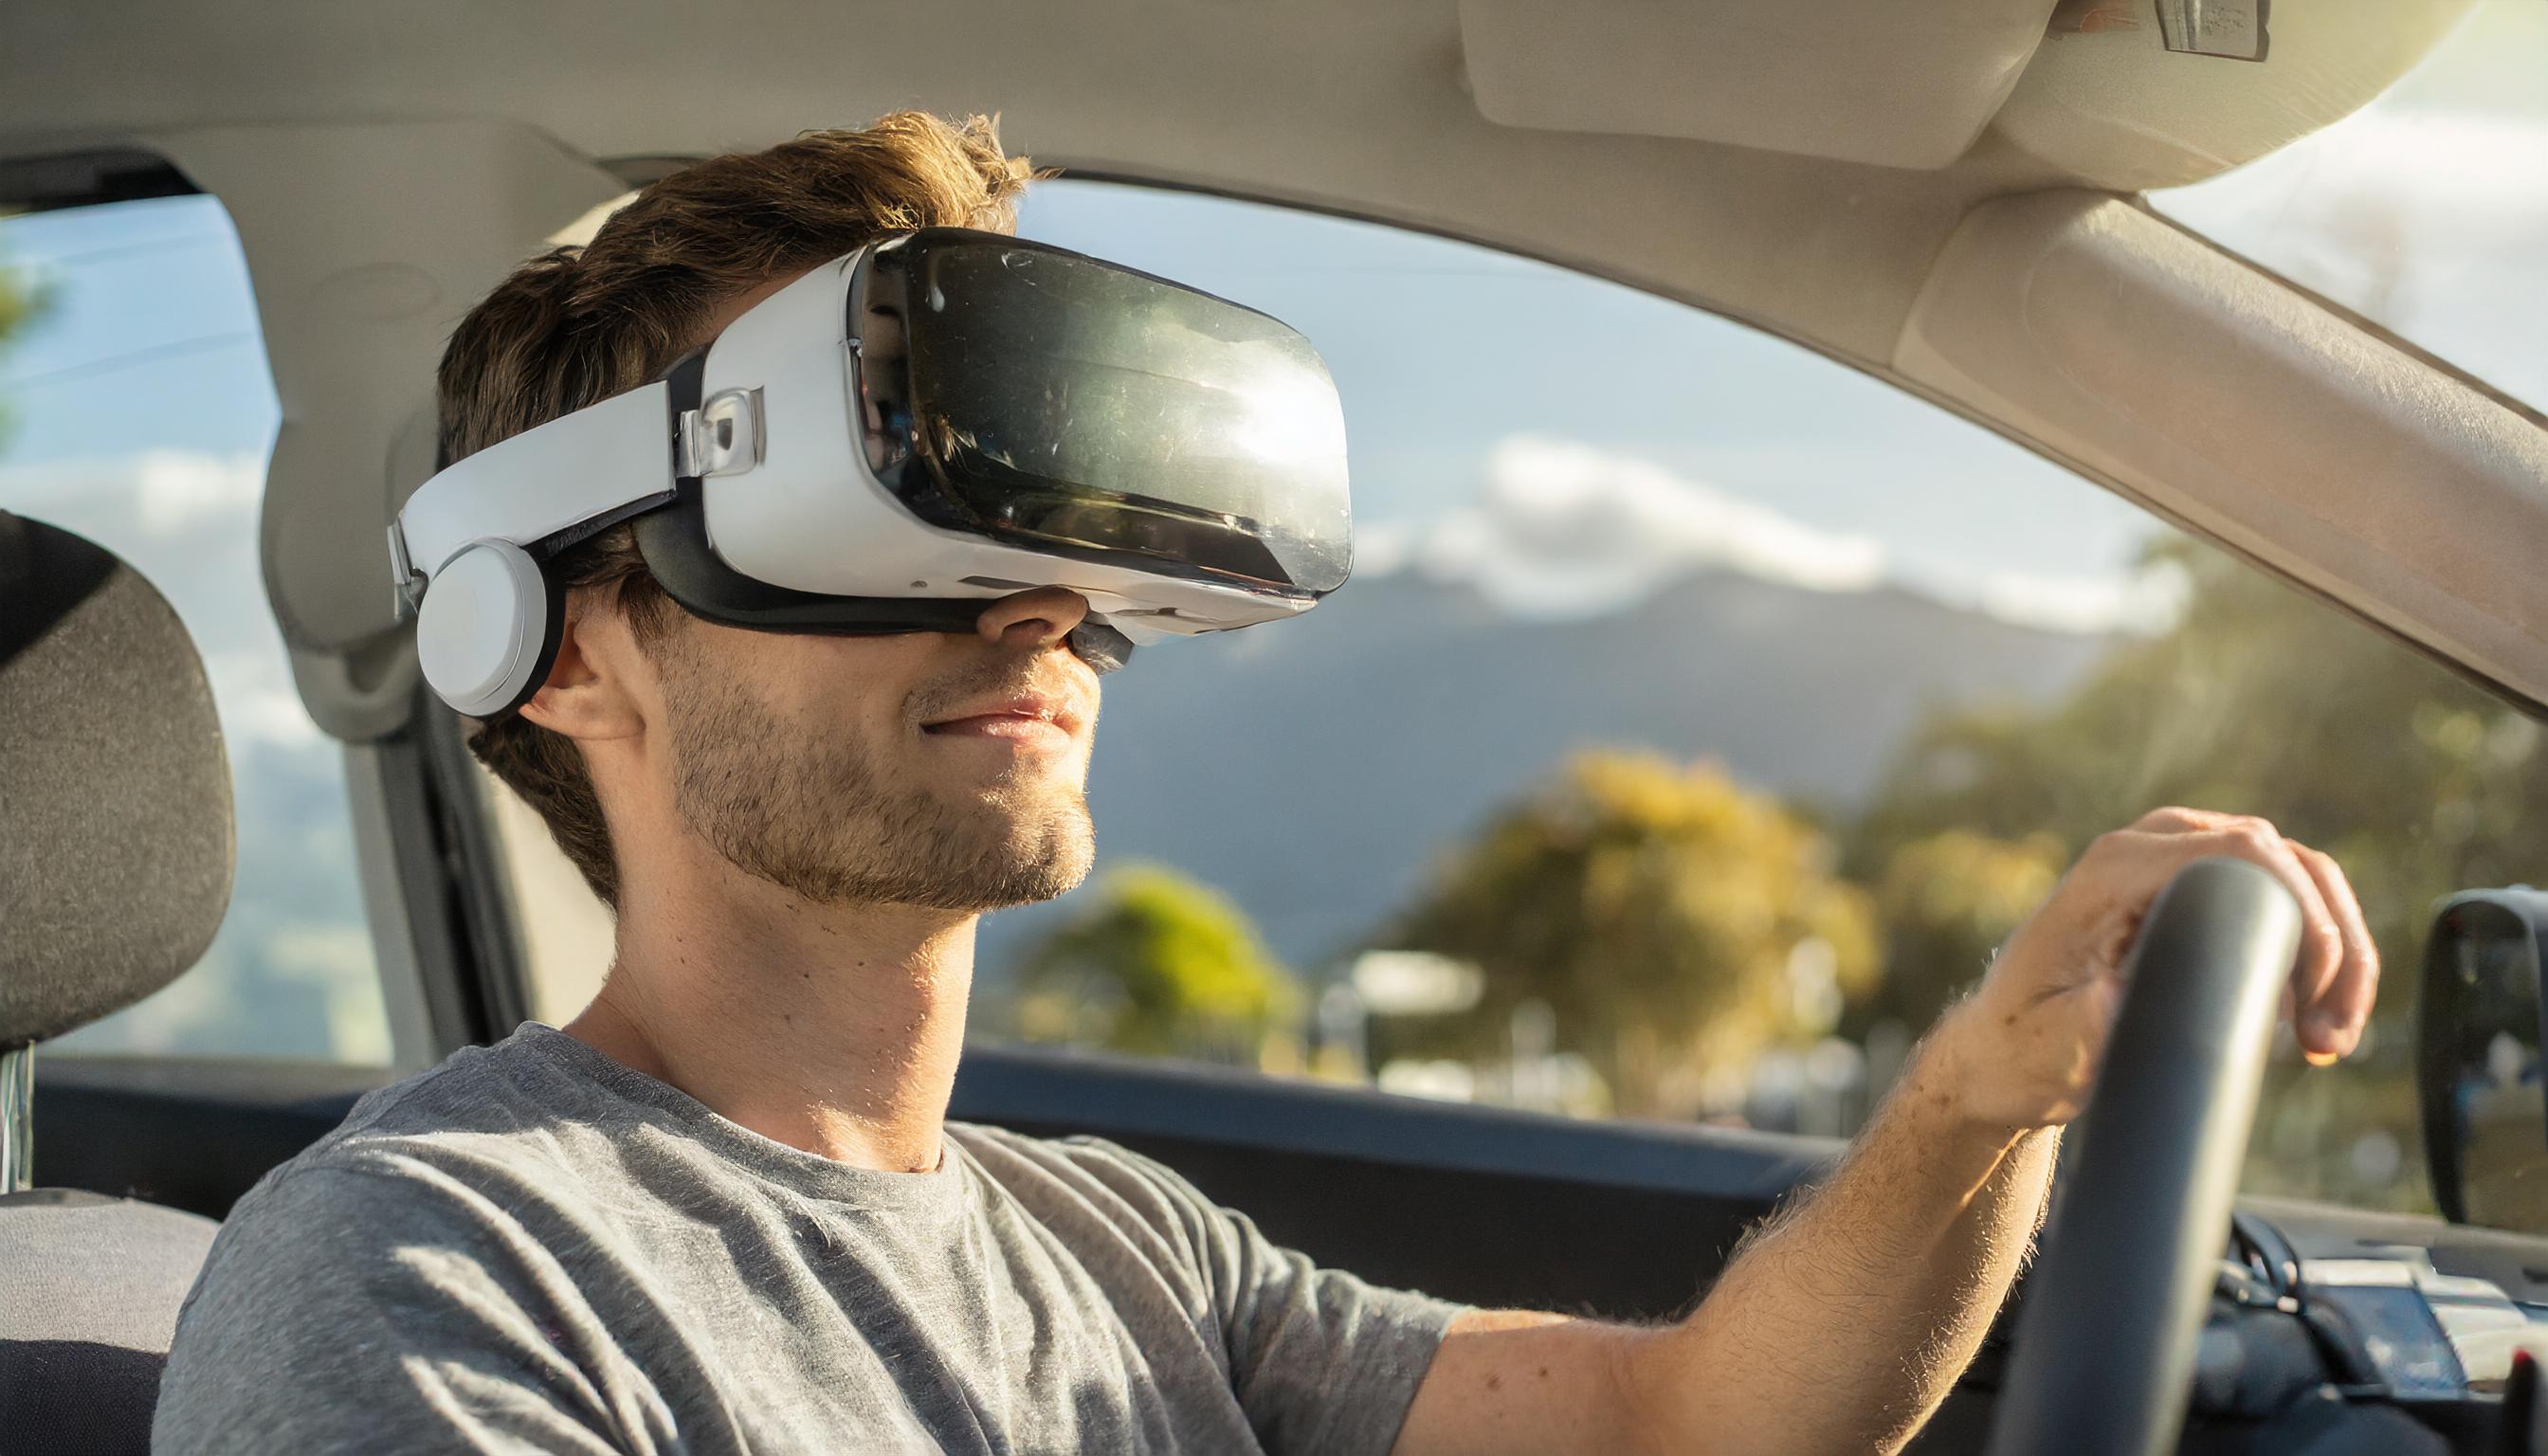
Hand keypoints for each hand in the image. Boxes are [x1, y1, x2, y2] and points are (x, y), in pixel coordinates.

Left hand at [1935, 807, 2379, 1132]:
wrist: (2002, 1051)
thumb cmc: (2023, 1050)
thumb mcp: (2051, 1048)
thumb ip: (2086, 1022)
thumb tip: (2120, 995)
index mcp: (2114, 869)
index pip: (2243, 851)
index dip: (2303, 915)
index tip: (2314, 1001)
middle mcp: (2149, 847)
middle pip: (2284, 858)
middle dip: (2333, 945)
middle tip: (2330, 1037)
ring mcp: (2177, 860)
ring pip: (2298, 874)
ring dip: (2336, 953)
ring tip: (2327, 1041)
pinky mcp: (2197, 887)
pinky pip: (2284, 895)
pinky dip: (2316, 953)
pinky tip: (2311, 1022)